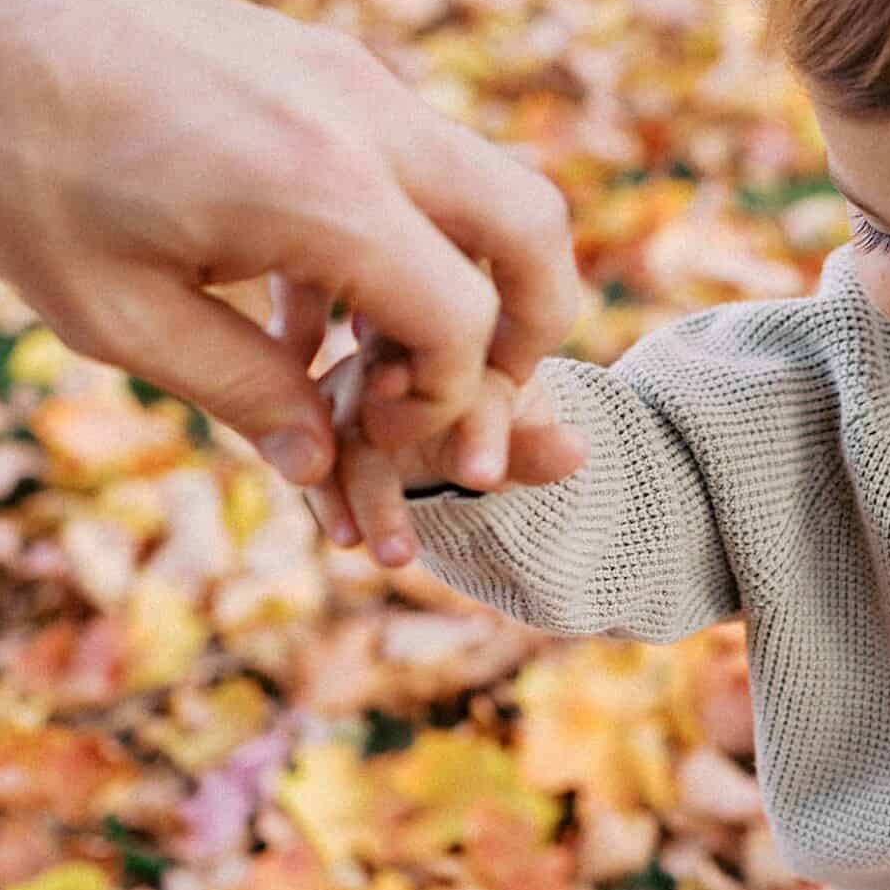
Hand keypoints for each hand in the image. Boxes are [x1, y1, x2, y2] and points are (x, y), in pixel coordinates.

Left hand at [0, 0, 586, 492]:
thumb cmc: (18, 160)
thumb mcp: (111, 313)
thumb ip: (238, 391)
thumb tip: (320, 465)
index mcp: (321, 192)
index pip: (463, 320)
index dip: (444, 404)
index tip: (377, 442)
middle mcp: (367, 122)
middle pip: (536, 230)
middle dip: (534, 332)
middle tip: (475, 400)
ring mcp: (357, 82)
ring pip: (491, 188)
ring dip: (466, 285)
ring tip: (375, 365)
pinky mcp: (331, 67)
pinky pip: (420, 164)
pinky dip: (407, 241)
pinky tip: (310, 308)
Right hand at [304, 317, 589, 566]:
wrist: (444, 434)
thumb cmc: (489, 426)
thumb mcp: (518, 439)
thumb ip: (536, 448)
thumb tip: (578, 449)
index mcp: (455, 335)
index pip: (464, 375)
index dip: (476, 425)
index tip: (485, 477)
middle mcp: (393, 348)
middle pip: (393, 390)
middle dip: (410, 449)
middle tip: (435, 505)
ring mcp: (349, 383)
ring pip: (346, 430)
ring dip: (367, 494)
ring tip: (395, 554)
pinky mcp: (316, 420)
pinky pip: (311, 455)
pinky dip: (328, 498)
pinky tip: (346, 537)